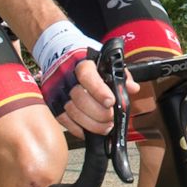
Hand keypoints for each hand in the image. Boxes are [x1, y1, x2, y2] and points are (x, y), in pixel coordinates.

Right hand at [33, 21, 112, 135]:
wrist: (60, 57)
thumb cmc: (88, 63)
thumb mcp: (106, 62)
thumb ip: (120, 75)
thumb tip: (132, 88)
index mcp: (81, 63)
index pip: (87, 76)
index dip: (99, 91)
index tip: (111, 101)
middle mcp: (66, 77)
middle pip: (80, 98)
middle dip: (99, 113)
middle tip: (111, 118)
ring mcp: (57, 92)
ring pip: (73, 112)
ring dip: (92, 124)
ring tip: (106, 126)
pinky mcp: (53, 105)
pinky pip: (65, 122)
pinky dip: (80, 129)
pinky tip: (91, 130)